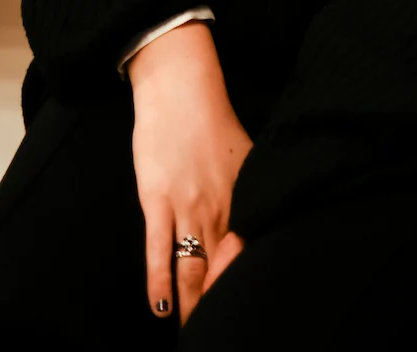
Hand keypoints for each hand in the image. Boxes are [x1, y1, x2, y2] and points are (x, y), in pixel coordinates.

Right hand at [129, 21, 252, 327]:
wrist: (180, 88)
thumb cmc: (211, 120)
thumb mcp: (244, 157)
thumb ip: (250, 192)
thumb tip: (259, 221)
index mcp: (245, 197)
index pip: (250, 253)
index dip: (246, 284)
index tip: (246, 307)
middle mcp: (221, 207)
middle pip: (222, 270)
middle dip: (219, 305)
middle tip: (217, 332)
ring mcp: (188, 205)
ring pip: (193, 268)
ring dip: (191, 305)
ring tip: (192, 332)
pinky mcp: (157, 200)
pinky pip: (158, 250)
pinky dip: (159, 283)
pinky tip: (160, 307)